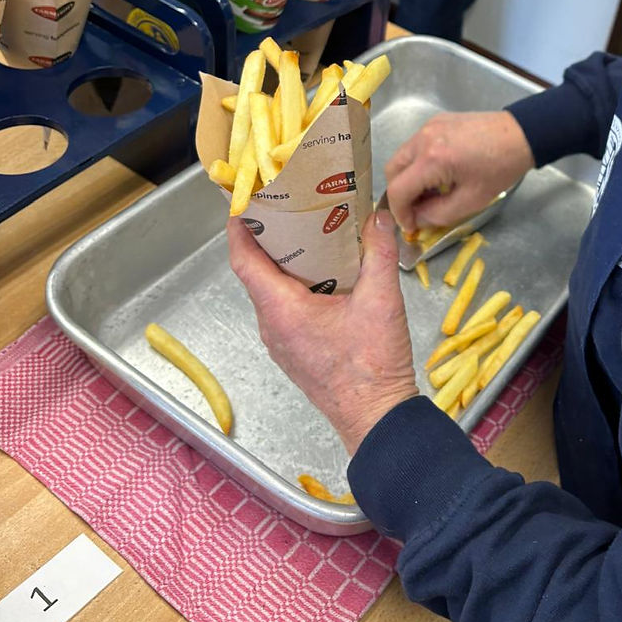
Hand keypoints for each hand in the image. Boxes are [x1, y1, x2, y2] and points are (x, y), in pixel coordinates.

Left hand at [228, 209, 418, 455]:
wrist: (377, 418)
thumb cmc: (372, 364)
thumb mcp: (382, 300)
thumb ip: (380, 253)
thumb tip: (379, 216)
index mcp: (282, 310)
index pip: (244, 261)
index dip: (239, 229)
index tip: (244, 203)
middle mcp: (272, 326)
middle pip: (256, 274)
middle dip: (266, 239)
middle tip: (285, 207)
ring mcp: (281, 343)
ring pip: (270, 293)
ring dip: (282, 263)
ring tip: (307, 234)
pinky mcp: (295, 352)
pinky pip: (284, 310)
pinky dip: (293, 285)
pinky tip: (322, 274)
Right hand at [385, 110, 534, 232]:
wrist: (521, 135)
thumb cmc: (500, 168)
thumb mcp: (471, 201)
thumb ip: (438, 214)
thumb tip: (417, 219)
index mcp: (433, 159)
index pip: (397, 190)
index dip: (399, 213)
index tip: (410, 225)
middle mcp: (424, 138)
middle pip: (392, 170)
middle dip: (399, 194)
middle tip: (416, 210)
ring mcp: (428, 126)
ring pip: (401, 157)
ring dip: (407, 178)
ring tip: (428, 193)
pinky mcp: (435, 121)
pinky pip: (414, 146)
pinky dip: (417, 163)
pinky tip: (437, 174)